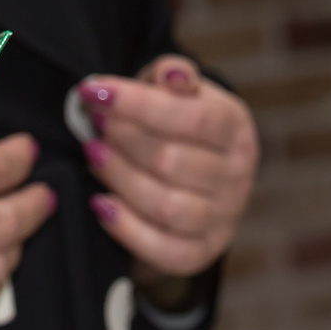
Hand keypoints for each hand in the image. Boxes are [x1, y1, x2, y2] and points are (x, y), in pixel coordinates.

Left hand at [79, 56, 257, 281]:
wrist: (193, 182)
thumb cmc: (179, 129)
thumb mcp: (179, 93)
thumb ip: (172, 76)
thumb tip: (173, 76)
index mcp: (237, 130)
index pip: (193, 117)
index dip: (139, 104)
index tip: (95, 91)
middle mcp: (238, 177)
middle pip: (174, 162)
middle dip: (124, 139)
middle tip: (92, 122)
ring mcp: (223, 220)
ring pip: (166, 206)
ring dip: (121, 178)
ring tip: (93, 154)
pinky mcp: (201, 253)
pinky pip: (163, 249)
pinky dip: (127, 228)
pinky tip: (100, 204)